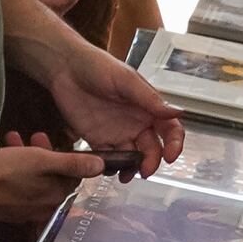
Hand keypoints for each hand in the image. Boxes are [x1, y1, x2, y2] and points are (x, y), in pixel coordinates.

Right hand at [0, 138, 103, 221]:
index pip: (71, 178)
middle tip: (31, 137)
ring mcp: (19, 211)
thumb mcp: (41, 161)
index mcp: (54, 198)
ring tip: (8, 140)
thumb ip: (72, 163)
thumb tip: (100, 166)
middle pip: (48, 179)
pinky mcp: (0, 208)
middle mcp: (39, 209)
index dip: (64, 156)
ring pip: (27, 180)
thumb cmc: (4, 172)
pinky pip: (7, 186)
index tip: (52, 141)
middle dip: (41, 154)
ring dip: (21, 157)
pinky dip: (2, 169)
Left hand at [43, 44, 185, 173]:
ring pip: (131, 157)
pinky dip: (110, 167)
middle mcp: (136, 123)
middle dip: (152, 162)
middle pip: (152, 149)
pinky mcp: (97, 139)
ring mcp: (117, 132)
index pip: (169, 130)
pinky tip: (107, 169)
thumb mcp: (125, 79)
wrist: (64, 67)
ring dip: (132, 169)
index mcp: (147, 108)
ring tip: (125, 176)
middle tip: (145, 171)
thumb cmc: (97, 65)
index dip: (174, 144)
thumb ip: (148, 98)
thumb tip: (178, 111)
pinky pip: (108, 158)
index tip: (170, 156)